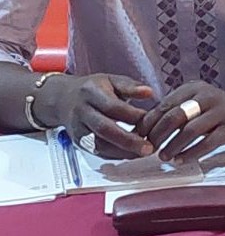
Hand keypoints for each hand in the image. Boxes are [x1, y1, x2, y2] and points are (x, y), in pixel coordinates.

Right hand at [40, 73, 154, 157]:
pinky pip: (96, 152)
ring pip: (99, 145)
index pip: (112, 106)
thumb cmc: (92, 89)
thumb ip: (130, 86)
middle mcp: (82, 112)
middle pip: (104, 129)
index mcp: (91, 93)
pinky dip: (114, 155)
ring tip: (143, 153)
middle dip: (128, 140)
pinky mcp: (78, 142)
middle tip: (148, 147)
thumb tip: (149, 92)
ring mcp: (78, 129)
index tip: (151, 119)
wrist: (63, 100)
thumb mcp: (111, 80)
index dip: (131, 114)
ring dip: (122, 152)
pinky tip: (131, 154)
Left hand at [135, 82, 224, 162]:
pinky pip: (207, 143)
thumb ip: (175, 110)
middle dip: (158, 135)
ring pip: (190, 130)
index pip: (165, 105)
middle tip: (149, 148)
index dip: (149, 122)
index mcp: (195, 88)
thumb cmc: (217, 109)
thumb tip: (144, 129)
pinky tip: (180, 160)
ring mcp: (221, 112)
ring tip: (163, 156)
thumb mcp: (197, 101)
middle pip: (175, 116)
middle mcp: (207, 97)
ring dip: (173, 146)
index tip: (139, 137)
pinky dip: (190, 153)